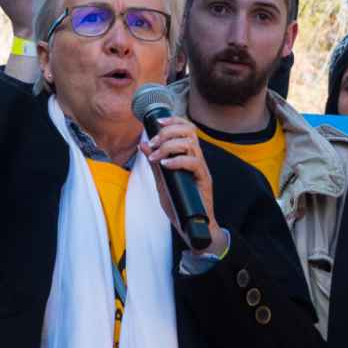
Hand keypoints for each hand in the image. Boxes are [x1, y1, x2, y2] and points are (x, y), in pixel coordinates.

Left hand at [141, 118, 227, 254]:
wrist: (192, 227)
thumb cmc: (179, 204)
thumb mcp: (162, 180)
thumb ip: (154, 162)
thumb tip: (143, 144)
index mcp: (188, 156)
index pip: (187, 129)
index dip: (174, 120)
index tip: (158, 122)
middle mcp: (197, 160)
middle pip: (190, 131)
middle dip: (169, 131)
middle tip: (154, 142)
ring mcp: (201, 170)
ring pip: (191, 144)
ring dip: (169, 146)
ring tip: (156, 156)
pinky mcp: (204, 181)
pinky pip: (194, 163)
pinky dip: (177, 161)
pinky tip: (165, 165)